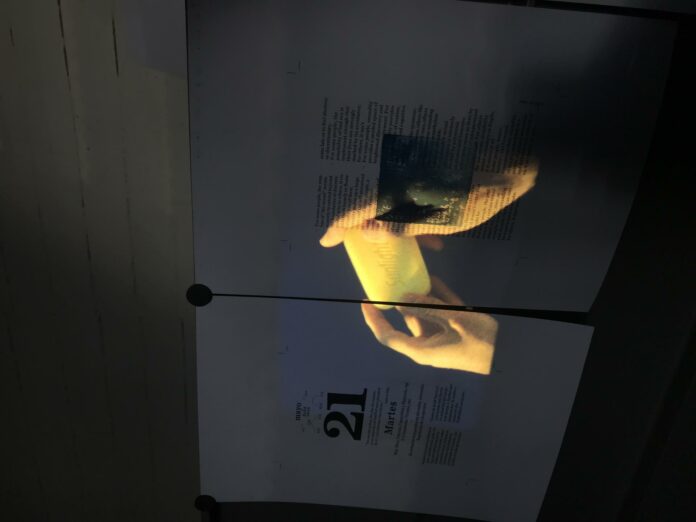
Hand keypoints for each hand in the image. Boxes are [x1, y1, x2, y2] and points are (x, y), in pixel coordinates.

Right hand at [320, 161, 536, 248]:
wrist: (508, 168)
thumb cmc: (478, 197)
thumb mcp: (443, 219)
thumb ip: (404, 225)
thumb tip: (368, 231)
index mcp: (402, 189)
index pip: (361, 208)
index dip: (341, 225)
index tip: (326, 241)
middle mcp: (403, 180)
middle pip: (372, 204)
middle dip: (364, 228)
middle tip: (357, 246)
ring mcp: (416, 177)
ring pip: (392, 205)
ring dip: (393, 227)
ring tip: (401, 250)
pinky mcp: (429, 178)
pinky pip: (411, 201)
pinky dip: (415, 221)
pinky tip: (432, 240)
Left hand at [361, 276, 497, 373]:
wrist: (510, 354)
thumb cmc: (480, 342)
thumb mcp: (452, 320)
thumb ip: (426, 308)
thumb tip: (401, 300)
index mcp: (421, 350)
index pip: (388, 336)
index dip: (373, 320)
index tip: (365, 302)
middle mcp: (427, 345)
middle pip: (407, 320)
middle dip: (401, 300)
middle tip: (392, 279)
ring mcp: (442, 339)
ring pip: (425, 313)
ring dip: (422, 295)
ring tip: (412, 274)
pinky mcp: (455, 332)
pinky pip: (441, 313)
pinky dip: (437, 298)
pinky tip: (433, 279)